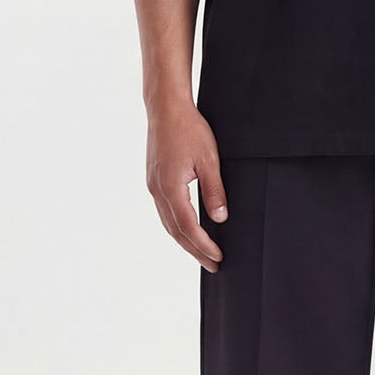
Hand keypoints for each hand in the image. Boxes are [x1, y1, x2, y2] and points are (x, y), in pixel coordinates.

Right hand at [145, 101, 228, 270]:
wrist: (166, 108)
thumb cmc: (189, 129)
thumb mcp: (209, 160)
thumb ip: (215, 190)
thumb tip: (220, 218)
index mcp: (171, 187)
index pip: (188, 227)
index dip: (203, 245)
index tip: (218, 257)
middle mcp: (158, 190)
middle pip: (175, 231)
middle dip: (195, 250)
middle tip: (213, 265)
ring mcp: (153, 185)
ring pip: (168, 223)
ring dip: (185, 241)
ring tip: (202, 253)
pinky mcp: (154, 180)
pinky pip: (164, 211)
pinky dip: (177, 226)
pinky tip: (188, 229)